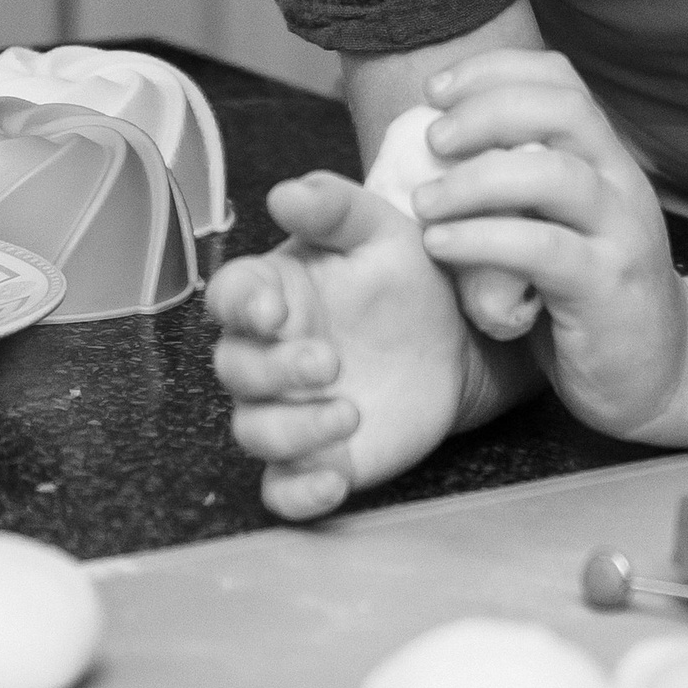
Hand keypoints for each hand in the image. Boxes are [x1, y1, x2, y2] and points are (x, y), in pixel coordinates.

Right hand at [206, 174, 500, 521]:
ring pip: (255, 431)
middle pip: (235, 369)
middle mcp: (267, 355)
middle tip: (328, 361)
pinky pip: (283, 491)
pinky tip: (333, 483)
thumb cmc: (406, 278)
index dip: (242, 305)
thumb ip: (336, 208)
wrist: (457, 342)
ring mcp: (287, 410)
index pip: (229, 297)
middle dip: (274, 369)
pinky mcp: (314, 459)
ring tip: (351, 413)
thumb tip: (284, 193)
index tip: (276, 307)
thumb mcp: (383, 231)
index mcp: (272, 292)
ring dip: (293, 429)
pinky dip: (299, 494)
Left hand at [412, 49, 687, 441]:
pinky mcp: (607, 288)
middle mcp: (621, 183)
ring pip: (554, 175)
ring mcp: (621, 234)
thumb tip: (425, 151)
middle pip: (562, 110)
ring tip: (424, 202)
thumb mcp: (561, 225)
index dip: (495, 70)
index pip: (561, 79)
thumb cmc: (588, 297)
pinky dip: (484, 239)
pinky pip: (543, 249)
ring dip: (476, 178)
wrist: (663, 372)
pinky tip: (441, 244)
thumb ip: (519, 186)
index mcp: (605, 159)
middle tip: (432, 138)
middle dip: (486, 110)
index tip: (437, 89)